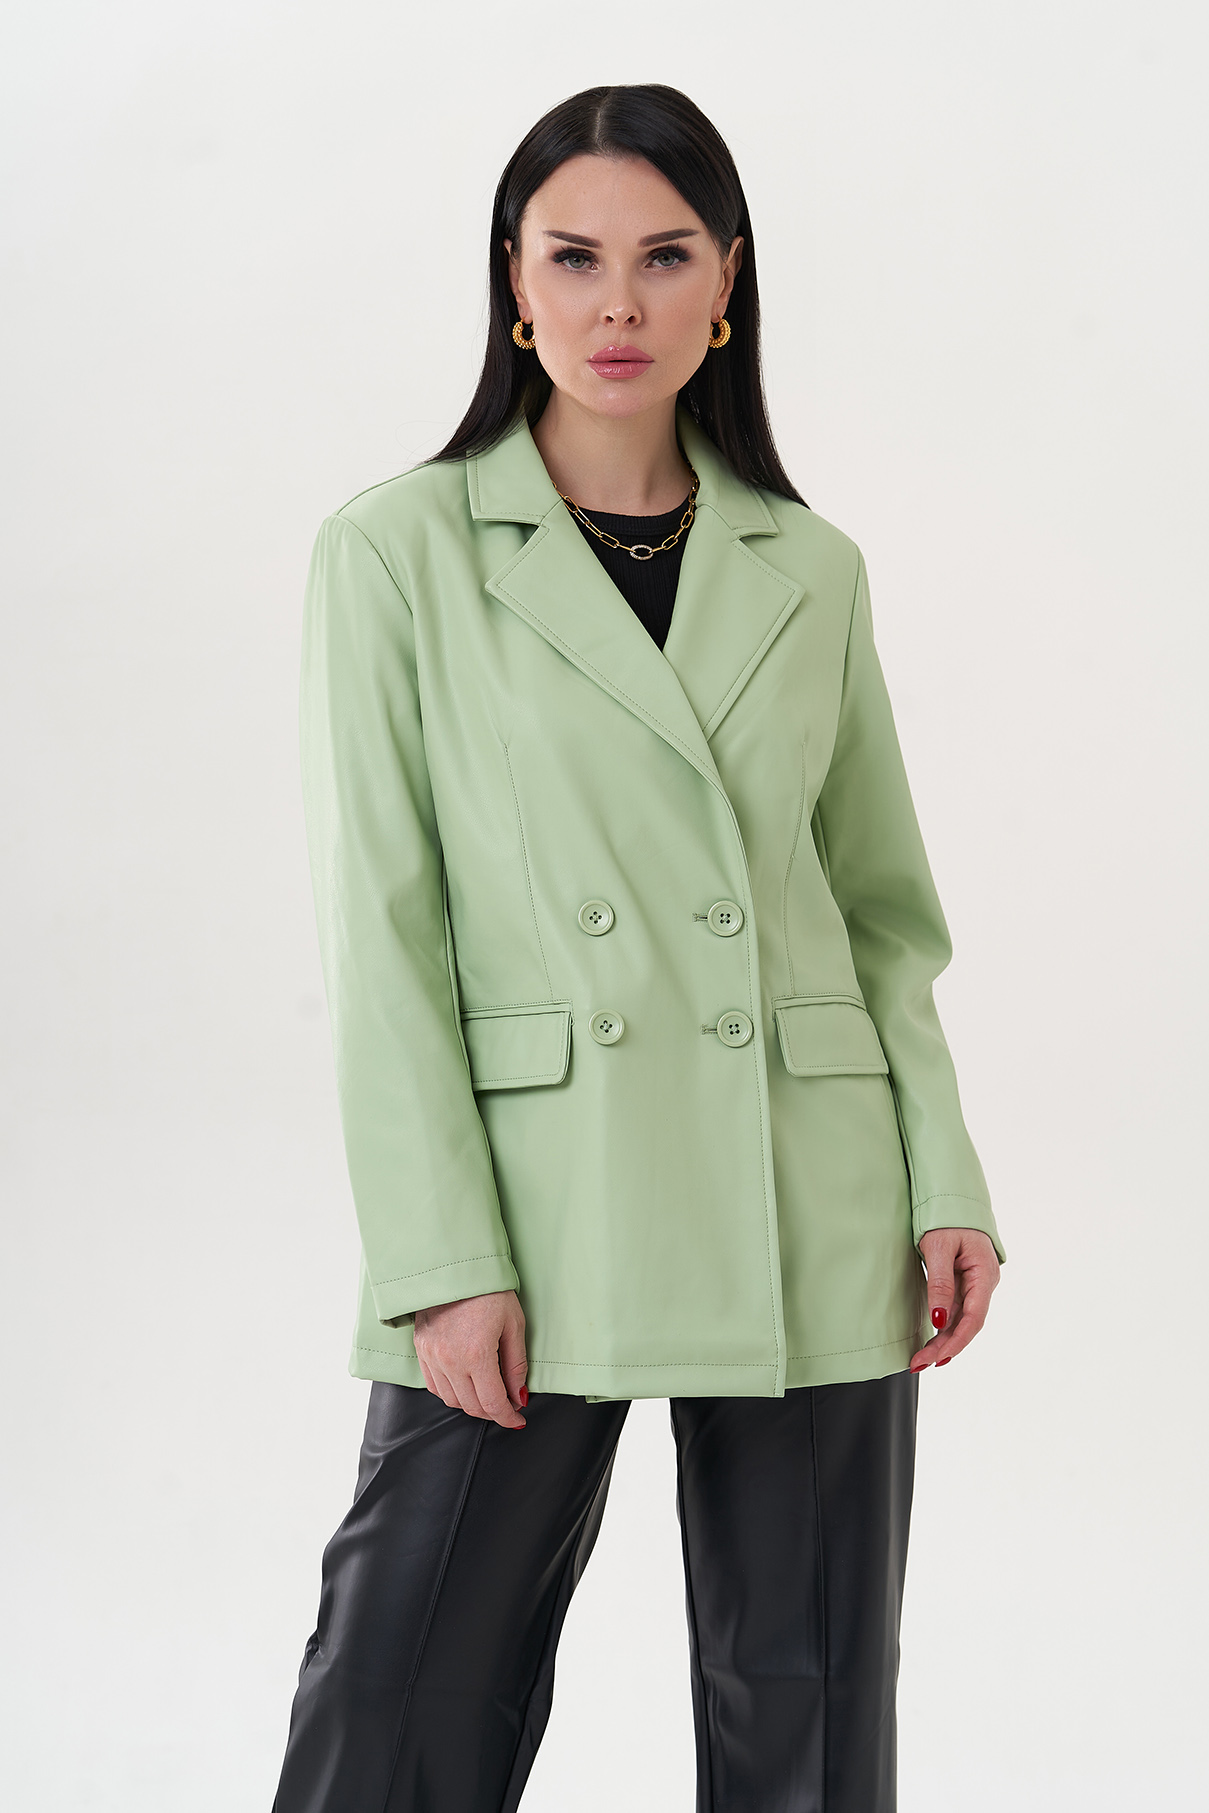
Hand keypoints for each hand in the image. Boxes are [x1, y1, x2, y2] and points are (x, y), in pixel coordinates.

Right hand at [413, 1289, 528, 1427]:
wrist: (455, 1265)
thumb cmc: (489, 1290)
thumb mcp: (514, 1323)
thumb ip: (516, 1364)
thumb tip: (519, 1395)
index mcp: (477, 1354)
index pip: (493, 1403)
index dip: (508, 1417)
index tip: (518, 1419)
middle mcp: (450, 1360)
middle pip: (472, 1406)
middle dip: (493, 1412)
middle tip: (507, 1405)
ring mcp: (431, 1356)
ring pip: (452, 1400)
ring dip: (472, 1404)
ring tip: (487, 1394)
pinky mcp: (421, 1349)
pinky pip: (434, 1386)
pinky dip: (451, 1393)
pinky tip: (464, 1384)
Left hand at [910, 1229, 1000, 1371]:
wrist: (950, 1198)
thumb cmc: (946, 1218)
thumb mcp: (939, 1248)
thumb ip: (940, 1284)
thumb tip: (939, 1321)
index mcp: (984, 1274)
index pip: (974, 1318)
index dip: (956, 1341)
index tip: (937, 1358)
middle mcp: (983, 1283)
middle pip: (967, 1323)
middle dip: (945, 1347)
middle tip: (919, 1364)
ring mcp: (974, 1284)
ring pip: (960, 1319)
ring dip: (942, 1340)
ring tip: (920, 1359)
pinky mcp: (962, 1282)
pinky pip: (954, 1309)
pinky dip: (942, 1326)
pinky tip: (931, 1341)